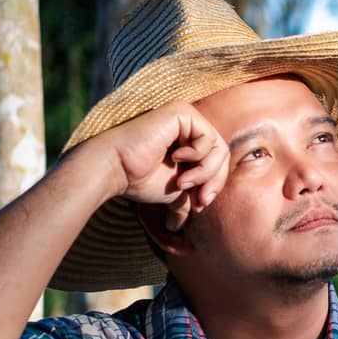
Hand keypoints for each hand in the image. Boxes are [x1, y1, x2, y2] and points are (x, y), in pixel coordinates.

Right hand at [91, 100, 230, 230]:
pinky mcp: (181, 112)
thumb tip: (179, 225)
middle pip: (222, 155)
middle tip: (198, 200)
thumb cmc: (138, 179)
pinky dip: (197, 155)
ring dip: (204, 172)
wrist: (116, 169)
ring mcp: (185, 117)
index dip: (214, 185)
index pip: (217, 162)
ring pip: (218, 147)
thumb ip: (185, 200)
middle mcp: (188, 126)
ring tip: (182, 183)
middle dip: (213, 181)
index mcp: (188, 141)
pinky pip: (208, 136)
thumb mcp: (172, 192)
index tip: (199, 206)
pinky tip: (176, 158)